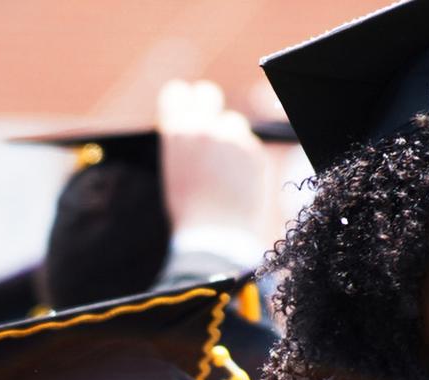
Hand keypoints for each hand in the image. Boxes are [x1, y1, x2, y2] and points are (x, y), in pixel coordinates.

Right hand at [158, 79, 272, 246]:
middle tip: (209, 126)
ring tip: (224, 174)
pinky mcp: (255, 151)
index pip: (177, 92)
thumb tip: (193, 128)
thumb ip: (183, 142)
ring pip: (233, 123)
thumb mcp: (174, 170)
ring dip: (230, 139)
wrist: (215, 237)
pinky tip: (238, 184)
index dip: (183, 101)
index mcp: (176, 131)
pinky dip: (246, 160)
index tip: (186, 109)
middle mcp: (204, 127)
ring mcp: (232, 138)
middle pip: (208, 93)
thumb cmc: (189, 210)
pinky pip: (250, 145)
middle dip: (208, 106)